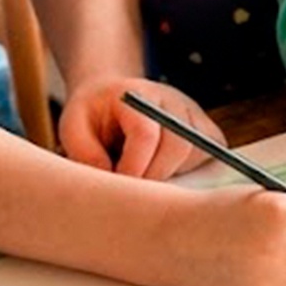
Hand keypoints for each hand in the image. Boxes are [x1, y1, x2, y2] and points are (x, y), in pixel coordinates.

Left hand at [57, 76, 224, 178]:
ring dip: (173, 176)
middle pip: (179, 144)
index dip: (134, 168)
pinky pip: (212, 156)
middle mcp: (170, 99)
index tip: (118, 185)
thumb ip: (86, 154)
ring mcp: (192, 113)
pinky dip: (193, 173)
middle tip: (134, 192)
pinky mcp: (206, 129)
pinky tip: (168, 174)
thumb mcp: (73, 129)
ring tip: (146, 176)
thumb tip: (116, 180)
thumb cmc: (92, 116)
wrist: (112, 98)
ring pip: (197, 153)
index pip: (146, 134)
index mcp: (135, 94)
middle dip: (155, 177)